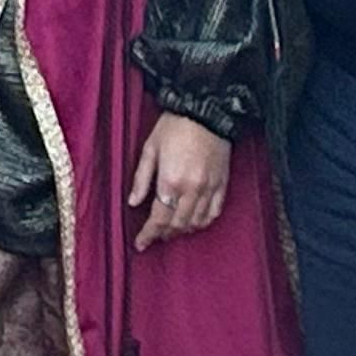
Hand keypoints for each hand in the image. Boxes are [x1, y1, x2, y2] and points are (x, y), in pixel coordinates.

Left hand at [129, 114, 229, 249]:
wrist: (206, 112)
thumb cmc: (173, 127)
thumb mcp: (149, 149)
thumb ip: (141, 179)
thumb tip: (132, 202)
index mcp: (171, 181)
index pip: (159, 218)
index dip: (149, 234)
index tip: (141, 244)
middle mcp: (193, 190)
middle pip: (178, 224)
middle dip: (164, 234)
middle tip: (153, 237)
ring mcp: (210, 189)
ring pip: (197, 222)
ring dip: (182, 231)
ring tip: (170, 231)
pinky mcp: (223, 185)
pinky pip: (214, 212)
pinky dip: (203, 222)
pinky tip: (194, 223)